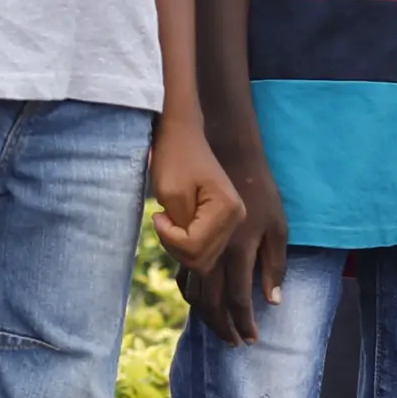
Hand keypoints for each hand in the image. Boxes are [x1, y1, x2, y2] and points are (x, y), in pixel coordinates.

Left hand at [145, 111, 241, 281]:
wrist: (185, 136)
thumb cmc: (174, 159)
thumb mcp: (171, 194)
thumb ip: (180, 229)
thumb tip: (189, 253)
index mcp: (227, 210)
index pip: (194, 248)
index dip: (169, 238)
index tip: (158, 215)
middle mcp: (238, 220)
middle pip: (202, 261)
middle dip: (175, 246)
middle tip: (164, 219)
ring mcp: (235, 223)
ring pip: (204, 261)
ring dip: (181, 248)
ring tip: (171, 221)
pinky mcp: (227, 224)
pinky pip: (207, 252)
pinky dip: (189, 247)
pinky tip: (180, 228)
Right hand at [192, 156, 287, 345]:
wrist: (223, 157)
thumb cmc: (258, 189)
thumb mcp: (277, 225)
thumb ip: (275, 264)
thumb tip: (274, 300)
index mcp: (237, 252)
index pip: (238, 300)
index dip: (244, 323)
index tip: (250, 339)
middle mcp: (213, 254)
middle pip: (212, 303)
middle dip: (222, 328)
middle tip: (233, 343)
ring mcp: (194, 246)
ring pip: (193, 292)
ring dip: (205, 315)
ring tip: (218, 329)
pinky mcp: (184, 238)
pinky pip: (182, 275)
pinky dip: (190, 293)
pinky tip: (198, 302)